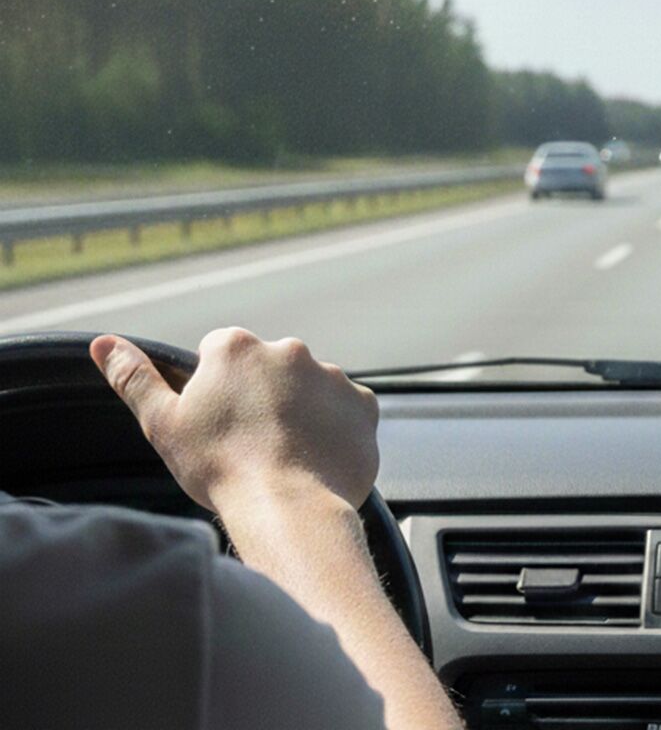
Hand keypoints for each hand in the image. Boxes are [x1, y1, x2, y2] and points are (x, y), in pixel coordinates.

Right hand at [90, 328, 379, 516]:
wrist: (287, 509)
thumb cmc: (219, 469)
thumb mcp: (163, 424)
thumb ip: (135, 379)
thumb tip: (103, 344)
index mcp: (237, 347)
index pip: (219, 354)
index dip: (214, 389)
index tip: (216, 421)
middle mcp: (290, 350)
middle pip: (267, 369)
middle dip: (259, 397)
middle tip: (248, 443)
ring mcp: (332, 376)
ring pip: (308, 390)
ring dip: (298, 412)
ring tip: (282, 456)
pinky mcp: (364, 404)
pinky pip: (345, 412)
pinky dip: (333, 430)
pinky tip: (314, 459)